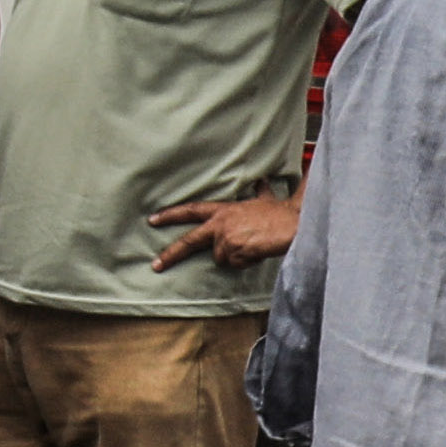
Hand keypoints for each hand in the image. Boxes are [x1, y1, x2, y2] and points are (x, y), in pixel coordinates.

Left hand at [146, 189, 297, 273]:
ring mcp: (225, 239)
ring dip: (237, 256)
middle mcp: (220, 224)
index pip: (191, 211)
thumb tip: (262, 181)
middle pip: (190, 241)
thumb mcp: (265, 199)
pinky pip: (236, 264)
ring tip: (254, 244)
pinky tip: (258, 251)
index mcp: (223, 211)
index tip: (153, 219)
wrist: (292, 224)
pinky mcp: (233, 251)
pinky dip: (247, 262)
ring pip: (222, 258)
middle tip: (155, 265)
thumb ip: (258, 192)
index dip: (171, 214)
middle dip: (171, 253)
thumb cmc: (280, 213)